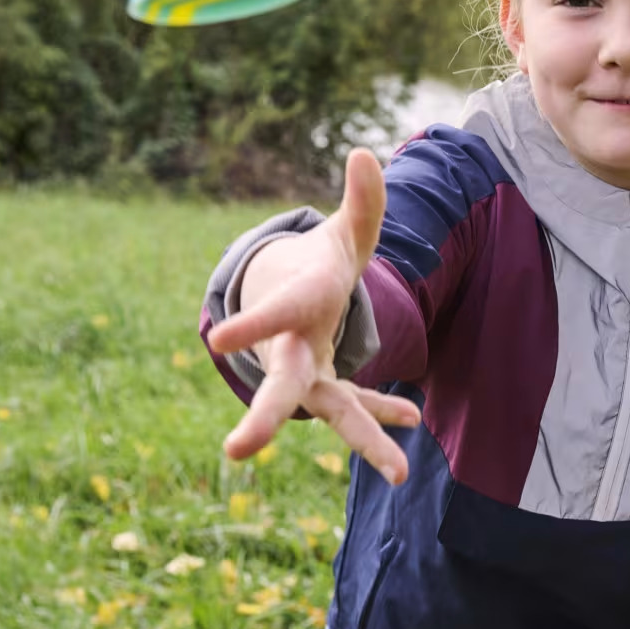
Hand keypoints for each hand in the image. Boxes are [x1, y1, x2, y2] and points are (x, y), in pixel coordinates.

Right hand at [205, 147, 419, 484]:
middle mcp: (294, 349)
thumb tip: (367, 154)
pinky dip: (384, 413)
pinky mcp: (333, 388)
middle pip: (281, 387)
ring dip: (365, 439)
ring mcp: (313, 374)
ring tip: (400, 475)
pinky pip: (359, 405)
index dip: (251, 324)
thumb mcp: (344, 234)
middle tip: (238, 450)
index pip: (272, 315)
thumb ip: (362, 201)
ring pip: (332, 411)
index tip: (216, 337)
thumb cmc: (317, 265)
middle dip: (265, 416)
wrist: (296, 297)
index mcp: (292, 307)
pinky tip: (413, 419)